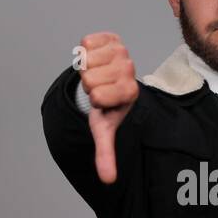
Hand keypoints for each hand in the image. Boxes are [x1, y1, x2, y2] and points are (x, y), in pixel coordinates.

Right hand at [77, 32, 138, 183]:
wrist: (112, 81)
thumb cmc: (108, 107)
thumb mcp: (105, 129)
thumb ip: (107, 154)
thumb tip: (108, 180)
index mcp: (131, 92)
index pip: (97, 96)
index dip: (94, 100)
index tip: (104, 101)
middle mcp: (130, 70)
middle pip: (89, 78)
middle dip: (89, 84)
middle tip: (100, 86)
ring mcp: (122, 51)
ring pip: (86, 60)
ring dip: (87, 68)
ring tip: (99, 73)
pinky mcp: (111, 37)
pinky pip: (86, 42)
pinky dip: (86, 51)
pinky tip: (96, 58)